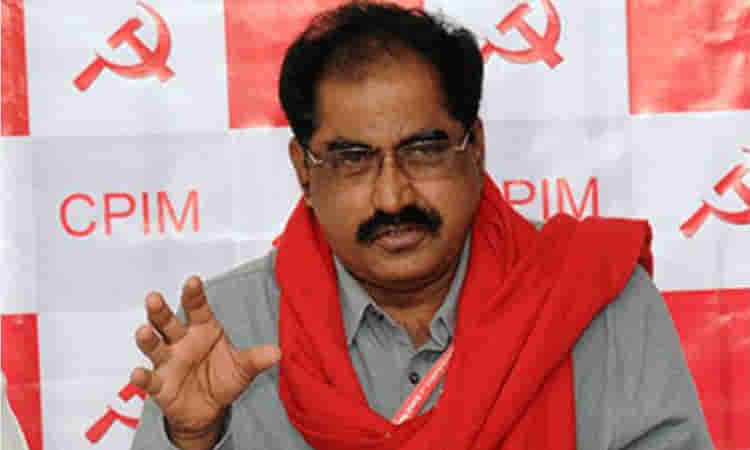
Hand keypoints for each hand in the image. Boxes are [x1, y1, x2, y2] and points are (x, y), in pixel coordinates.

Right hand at [131, 276, 279, 448]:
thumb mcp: (243, 368)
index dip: (194, 294)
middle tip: (154, 298)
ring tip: (143, 330)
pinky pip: (150, 379)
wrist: (209, 410)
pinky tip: (138, 373)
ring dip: (148, 337)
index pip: (197, 308)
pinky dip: (142, 377)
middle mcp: (182, 341)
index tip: (193, 281)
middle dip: (160, 310)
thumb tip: (277, 353)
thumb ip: (256, 359)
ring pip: (155, 345)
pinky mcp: (160, 384)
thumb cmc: (223, 379)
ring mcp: (169, 361)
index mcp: (203, 329)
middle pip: (167, 322)